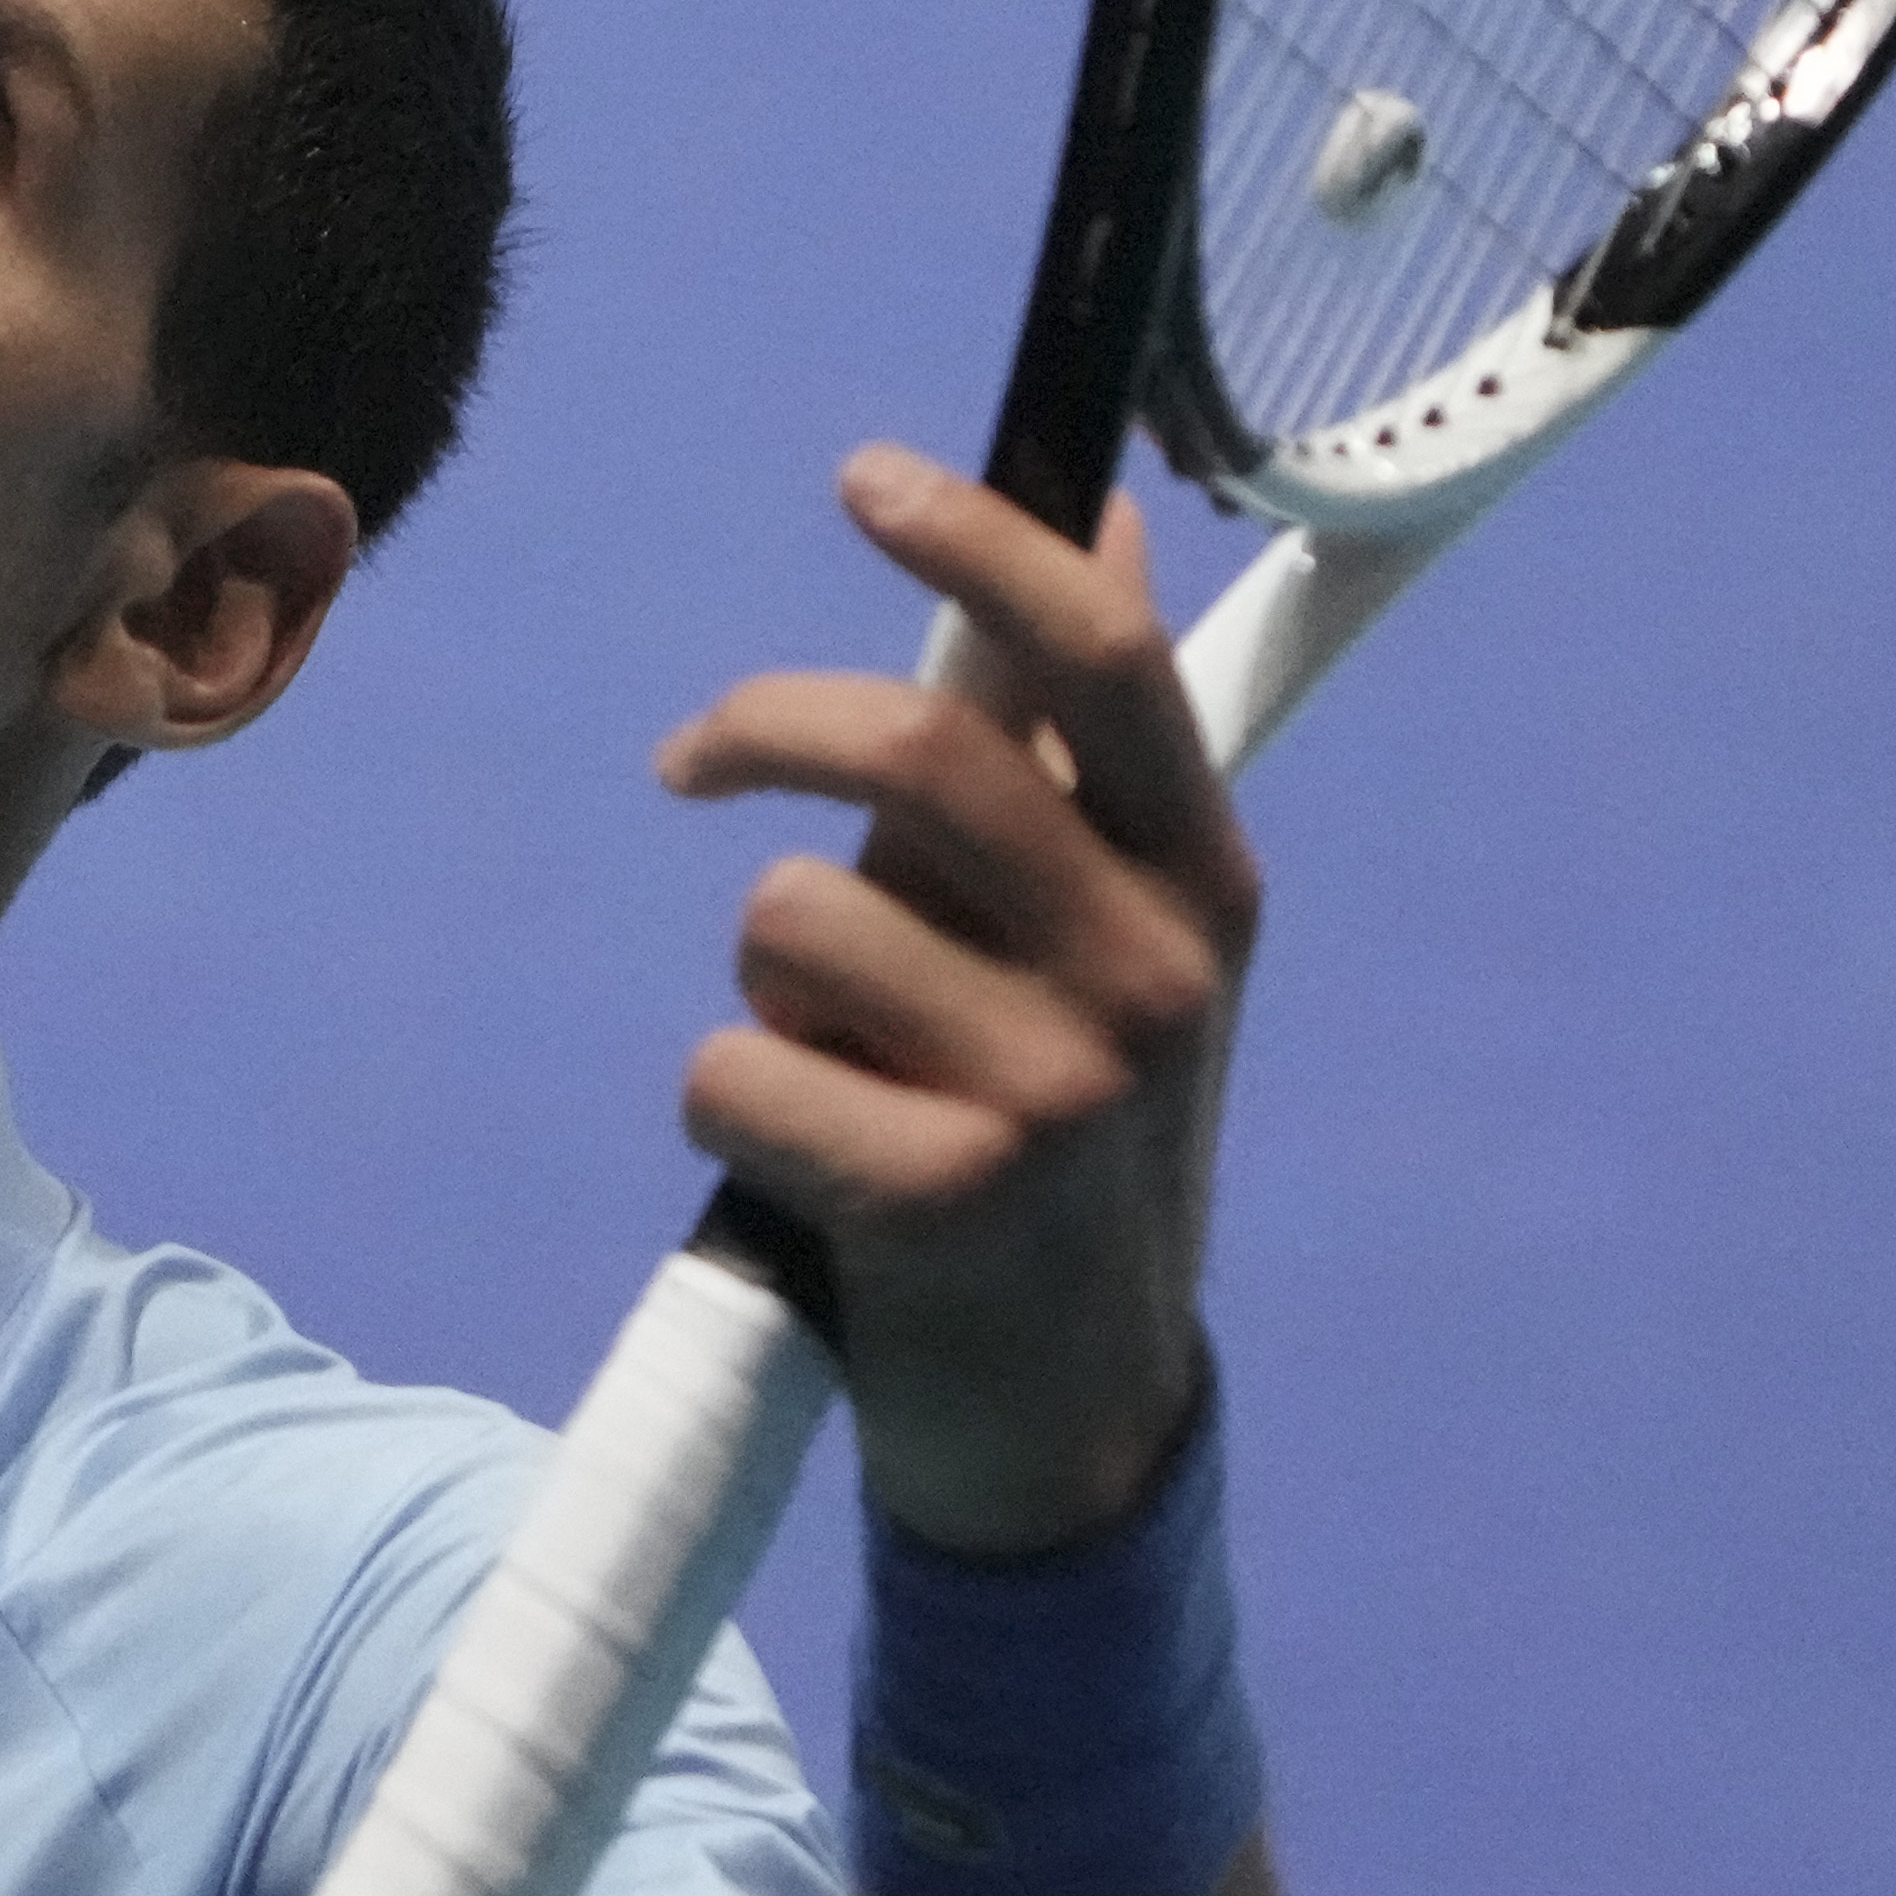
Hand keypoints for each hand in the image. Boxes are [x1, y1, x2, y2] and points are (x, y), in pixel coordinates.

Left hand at [658, 447, 1259, 1559]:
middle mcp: (1153, 971)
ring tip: (832, 1056)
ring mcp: (1054, 1088)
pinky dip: (728, 1099)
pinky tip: (807, 1158)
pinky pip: (732, 1064)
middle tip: (691, 761)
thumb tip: (1107, 523)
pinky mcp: (940, 1196)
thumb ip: (1092, 751)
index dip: (983, 543)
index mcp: (1205, 883)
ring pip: (791, 916)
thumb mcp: (1130, 942)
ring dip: (767, 979)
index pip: (1105, 662)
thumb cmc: (1074, 1138)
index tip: (863, 476)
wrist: (1077, 1419)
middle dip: (759, 728)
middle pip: (917, 751)